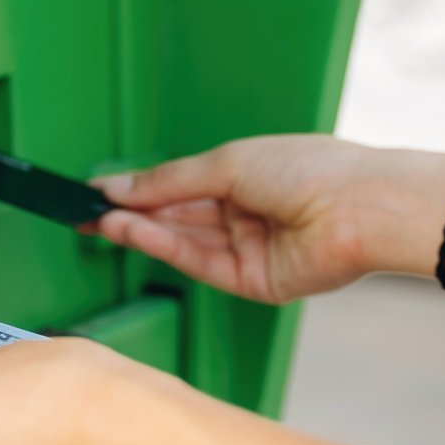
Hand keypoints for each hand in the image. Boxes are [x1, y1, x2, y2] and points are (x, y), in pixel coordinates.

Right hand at [93, 135, 412, 302]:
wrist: (360, 206)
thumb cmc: (309, 170)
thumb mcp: (227, 163)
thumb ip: (168, 181)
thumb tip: (119, 186)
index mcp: (248, 175)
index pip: (182, 184)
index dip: (140, 187)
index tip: (97, 189)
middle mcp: (247, 213)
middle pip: (178, 216)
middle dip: (132, 213)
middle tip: (84, 212)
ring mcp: (250, 248)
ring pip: (183, 241)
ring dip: (140, 230)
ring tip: (99, 221)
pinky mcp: (253, 281)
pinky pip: (200, 264)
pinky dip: (163, 247)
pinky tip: (131, 232)